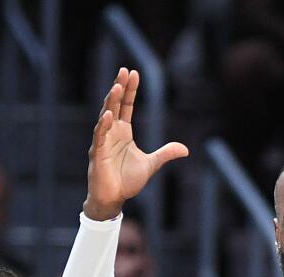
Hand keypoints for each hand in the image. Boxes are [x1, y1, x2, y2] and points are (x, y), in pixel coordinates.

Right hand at [85, 68, 188, 220]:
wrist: (113, 198)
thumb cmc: (127, 180)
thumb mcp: (151, 165)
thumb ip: (165, 154)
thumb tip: (185, 149)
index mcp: (123, 133)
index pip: (126, 106)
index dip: (130, 91)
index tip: (134, 73)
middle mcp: (111, 133)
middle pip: (115, 105)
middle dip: (120, 88)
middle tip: (125, 70)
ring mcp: (103, 142)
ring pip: (106, 117)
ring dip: (111, 102)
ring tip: (118, 86)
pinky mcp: (97, 154)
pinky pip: (100, 136)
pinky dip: (104, 126)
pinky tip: (108, 114)